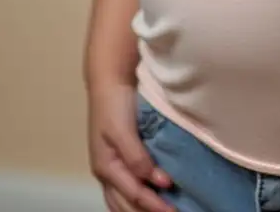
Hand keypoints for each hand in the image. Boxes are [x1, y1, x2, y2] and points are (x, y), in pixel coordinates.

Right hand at [87, 80, 174, 211]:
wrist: (109, 81)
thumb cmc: (114, 104)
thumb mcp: (122, 130)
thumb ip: (137, 157)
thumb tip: (159, 182)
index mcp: (106, 168)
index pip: (133, 194)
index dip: (154, 202)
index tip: (174, 205)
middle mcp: (107, 173)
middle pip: (126, 205)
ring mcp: (111, 169)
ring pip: (123, 202)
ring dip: (140, 210)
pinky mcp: (118, 161)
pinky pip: (126, 189)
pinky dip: (136, 200)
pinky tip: (149, 201)